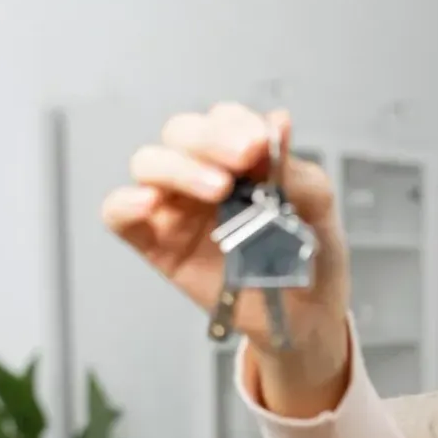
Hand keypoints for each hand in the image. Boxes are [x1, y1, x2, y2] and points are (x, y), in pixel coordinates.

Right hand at [100, 102, 351, 412]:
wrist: (308, 317)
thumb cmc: (310, 255)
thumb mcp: (318, 208)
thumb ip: (295, 170)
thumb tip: (278, 121)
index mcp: (240, 157)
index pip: (224, 121)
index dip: (237, 125)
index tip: (260, 144)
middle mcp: (202, 173)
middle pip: (181, 133)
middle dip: (209, 139)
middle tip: (243, 158)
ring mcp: (176, 206)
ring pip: (149, 164)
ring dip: (178, 167)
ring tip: (218, 189)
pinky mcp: (156, 243)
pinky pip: (119, 214)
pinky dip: (126, 203)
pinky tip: (149, 204)